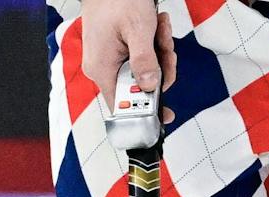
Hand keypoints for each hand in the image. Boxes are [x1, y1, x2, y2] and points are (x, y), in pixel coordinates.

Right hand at [80, 0, 176, 124]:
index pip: (123, 106)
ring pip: (148, 73)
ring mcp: (113, 61)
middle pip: (141, 88)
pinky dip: (156, 47)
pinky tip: (157, 30)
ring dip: (161, 54)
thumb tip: (150, 86)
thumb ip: (145, 60)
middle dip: (160, 69)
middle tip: (164, 49)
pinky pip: (145, 61)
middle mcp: (104, 68)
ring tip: (159, 31)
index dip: (146, 112)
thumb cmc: (116, 0)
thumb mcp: (138, 30)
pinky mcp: (121, 54)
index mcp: (101, 69)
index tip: (167, 112)